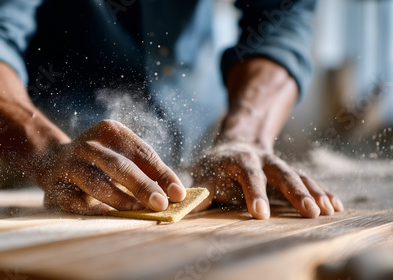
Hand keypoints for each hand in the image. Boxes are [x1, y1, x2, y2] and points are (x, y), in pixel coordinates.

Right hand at [38, 120, 186, 214]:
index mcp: (110, 131)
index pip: (142, 153)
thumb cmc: (101, 161)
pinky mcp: (57, 186)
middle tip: (161, 204)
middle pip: (120, 166)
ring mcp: (70, 165)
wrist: (52, 161)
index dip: (162, 174)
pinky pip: (76, 201)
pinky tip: (108, 214)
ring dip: (121, 199)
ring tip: (139, 210)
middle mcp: (88, 145)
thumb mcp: (122, 154)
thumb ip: (148, 171)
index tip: (178, 194)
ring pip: (97, 183)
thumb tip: (176, 194)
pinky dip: (92, 209)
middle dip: (143, 186)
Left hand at [191, 141, 343, 218]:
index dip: (255, 193)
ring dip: (314, 192)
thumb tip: (182, 207)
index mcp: (240, 160)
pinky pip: (309, 180)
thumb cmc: (216, 166)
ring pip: (299, 176)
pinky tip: (337, 206)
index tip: (260, 214)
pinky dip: (323, 192)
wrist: (236, 144)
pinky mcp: (290, 172)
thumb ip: (200, 191)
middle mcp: (264, 160)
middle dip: (296, 192)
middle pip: (282, 173)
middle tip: (309, 212)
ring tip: (328, 211)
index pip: (249, 175)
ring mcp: (279, 165)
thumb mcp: (204, 174)